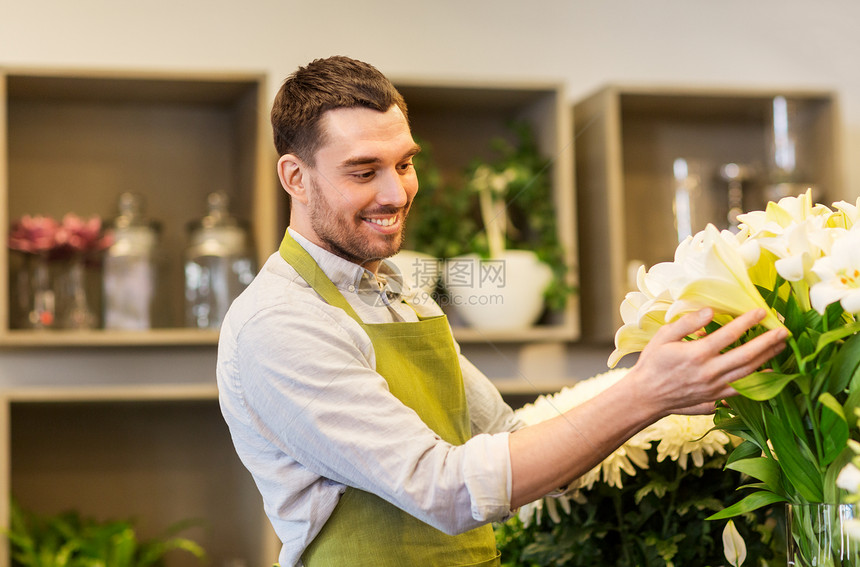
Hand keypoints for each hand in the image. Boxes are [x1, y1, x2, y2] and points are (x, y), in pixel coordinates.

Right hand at [627, 308, 787, 416]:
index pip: (728, 334)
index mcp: (696, 354)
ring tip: (781, 345)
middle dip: (767, 341)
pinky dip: (760, 381)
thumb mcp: (662, 337)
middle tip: (784, 329)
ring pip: (748, 372)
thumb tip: (711, 311)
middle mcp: (709, 371)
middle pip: (746, 355)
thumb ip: (687, 323)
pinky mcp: (715, 397)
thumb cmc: (652, 363)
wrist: (645, 396)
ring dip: (768, 358)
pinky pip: (743, 389)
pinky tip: (771, 371)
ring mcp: (714, 387)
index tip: (761, 311)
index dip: (747, 321)